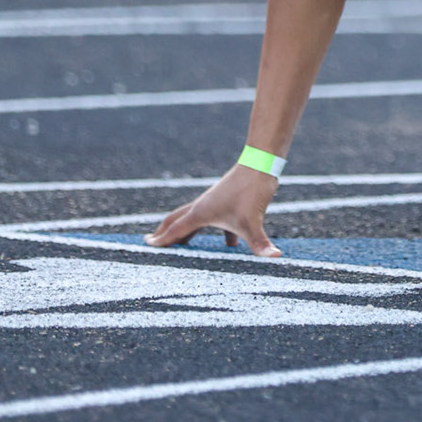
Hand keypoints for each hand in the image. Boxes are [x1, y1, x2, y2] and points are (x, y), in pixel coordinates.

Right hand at [145, 164, 280, 254]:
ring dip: (187, 232)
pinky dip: (219, 232)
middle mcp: (203, 207)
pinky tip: (232, 245)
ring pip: (194, 219)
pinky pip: (217, 219)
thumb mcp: (253, 222)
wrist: (260, 165)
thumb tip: (275, 257)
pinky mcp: (226, 200)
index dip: (161, 240)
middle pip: (176, 220)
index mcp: (200, 213)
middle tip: (151, 243)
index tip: (146, 246)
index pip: (174, 230)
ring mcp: (214, 202)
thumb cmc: (251, 191)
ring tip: (182, 246)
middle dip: (164, 232)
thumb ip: (260, 243)